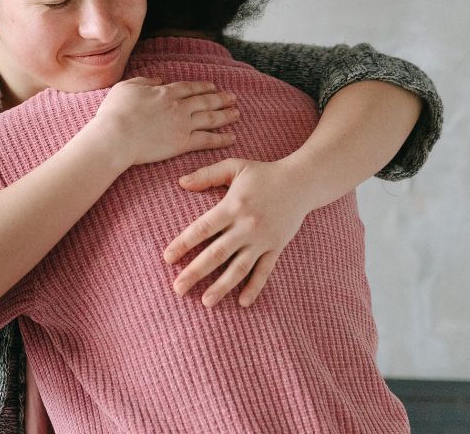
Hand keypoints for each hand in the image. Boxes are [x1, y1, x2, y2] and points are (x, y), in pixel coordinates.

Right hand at [91, 78, 239, 170]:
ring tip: (237, 114)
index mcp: (165, 92)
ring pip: (210, 118)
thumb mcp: (126, 87)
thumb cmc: (115, 112)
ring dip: (225, 115)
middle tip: (232, 98)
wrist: (116, 136)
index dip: (202, 87)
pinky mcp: (182, 143)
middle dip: (220, 98)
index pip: (189, 88)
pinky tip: (232, 137)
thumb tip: (158, 80)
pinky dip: (221, 138)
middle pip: (204, 101)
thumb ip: (144, 81)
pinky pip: (207, 140)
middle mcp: (178, 106)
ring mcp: (182, 125)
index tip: (212, 86)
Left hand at [163, 158, 317, 307]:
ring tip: (205, 302)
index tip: (167, 258)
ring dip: (222, 286)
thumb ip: (207, 175)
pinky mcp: (276, 248)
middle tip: (178, 288)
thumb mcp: (235, 166)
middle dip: (196, 272)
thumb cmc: (264, 174)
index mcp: (232, 206)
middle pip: (217, 253)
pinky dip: (254, 287)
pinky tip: (243, 303)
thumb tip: (180, 182)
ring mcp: (262, 239)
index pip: (203, 228)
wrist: (303, 182)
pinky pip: (264, 271)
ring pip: (239, 268)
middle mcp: (246, 226)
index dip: (183, 243)